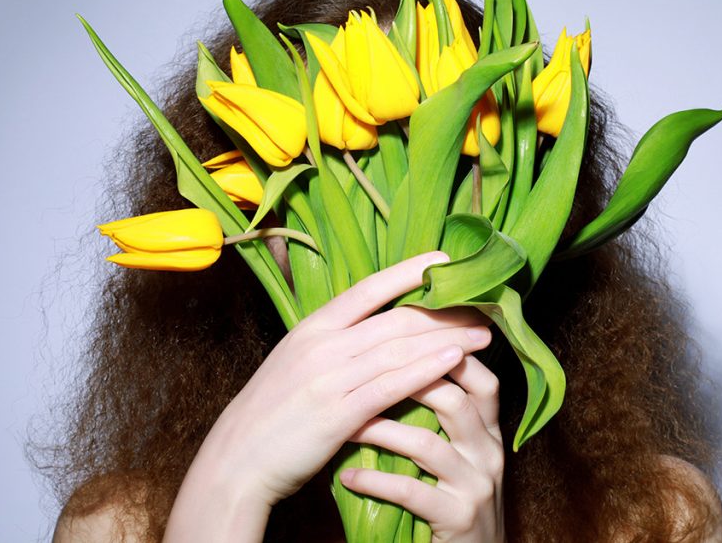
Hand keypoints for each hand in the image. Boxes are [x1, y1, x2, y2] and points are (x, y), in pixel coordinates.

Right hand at [163, 251, 492, 541]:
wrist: (237, 460)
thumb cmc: (272, 413)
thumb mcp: (295, 361)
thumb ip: (333, 342)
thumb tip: (375, 328)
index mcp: (312, 327)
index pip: (369, 288)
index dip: (409, 272)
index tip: (446, 261)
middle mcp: (323, 344)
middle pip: (395, 317)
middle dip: (444, 311)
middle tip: (484, 304)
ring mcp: (330, 377)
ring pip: (399, 348)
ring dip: (447, 338)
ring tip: (484, 333)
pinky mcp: (338, 414)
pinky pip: (391, 386)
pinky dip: (426, 369)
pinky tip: (454, 360)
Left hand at [339, 354, 505, 542]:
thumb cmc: (452, 500)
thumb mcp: (457, 455)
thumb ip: (440, 417)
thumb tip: (396, 367)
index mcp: (488, 431)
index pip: (481, 379)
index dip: (447, 355)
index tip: (402, 336)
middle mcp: (488, 452)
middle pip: (455, 400)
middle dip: (406, 384)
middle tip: (362, 373)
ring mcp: (476, 485)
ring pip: (427, 444)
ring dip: (381, 431)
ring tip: (346, 426)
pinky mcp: (459, 518)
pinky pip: (411, 492)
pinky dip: (375, 481)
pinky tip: (347, 475)